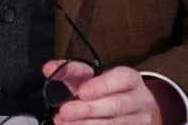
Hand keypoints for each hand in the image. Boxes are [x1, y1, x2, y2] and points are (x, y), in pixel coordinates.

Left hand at [42, 61, 162, 124]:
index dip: (101, 86)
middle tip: (65, 112)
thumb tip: (48, 68)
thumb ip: (69, 70)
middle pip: (116, 105)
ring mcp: (139, 119)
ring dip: (87, 124)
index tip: (81, 92)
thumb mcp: (90, 76)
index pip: (121, 79)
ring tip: (65, 123)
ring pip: (114, 123)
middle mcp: (139, 99)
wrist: (132, 107)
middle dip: (88, 110)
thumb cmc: (106, 89)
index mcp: (129, 78)